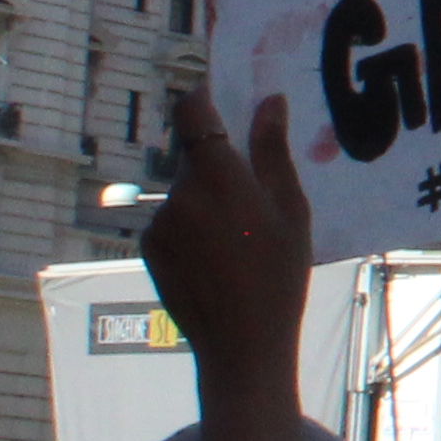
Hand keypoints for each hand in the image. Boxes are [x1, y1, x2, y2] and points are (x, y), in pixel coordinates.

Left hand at [148, 89, 322, 440]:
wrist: (241, 342)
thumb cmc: (279, 274)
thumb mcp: (291, 210)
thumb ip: (273, 152)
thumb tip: (269, 102)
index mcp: (218, 176)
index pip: (192, 113)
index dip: (202, 98)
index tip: (218, 97)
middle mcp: (179, 192)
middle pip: (192, 155)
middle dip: (218, 163)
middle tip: (252, 194)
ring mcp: (159, 221)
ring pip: (184, 190)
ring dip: (206, 198)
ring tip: (239, 238)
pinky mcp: (149, 246)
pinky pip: (171, 219)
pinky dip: (192, 225)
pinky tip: (219, 257)